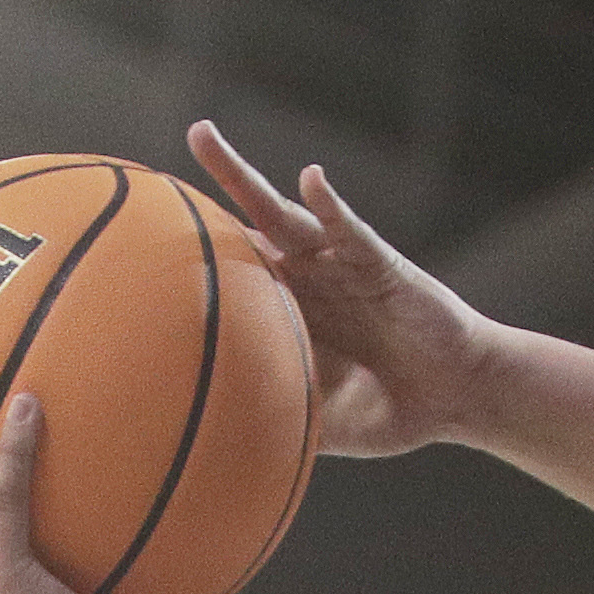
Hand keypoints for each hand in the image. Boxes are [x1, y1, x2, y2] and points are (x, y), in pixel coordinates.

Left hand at [187, 122, 493, 457]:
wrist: (458, 399)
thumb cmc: (392, 410)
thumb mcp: (325, 423)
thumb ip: (281, 422)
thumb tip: (225, 456)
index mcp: (290, 311)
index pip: (233, 275)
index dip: (193, 256)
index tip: (135, 240)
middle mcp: (308, 278)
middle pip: (247, 226)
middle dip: (211, 185)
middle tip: (175, 146)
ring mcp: (339, 266)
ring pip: (283, 213)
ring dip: (242, 177)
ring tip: (201, 138)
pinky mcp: (379, 264)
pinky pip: (349, 228)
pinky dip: (329, 204)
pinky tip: (309, 180)